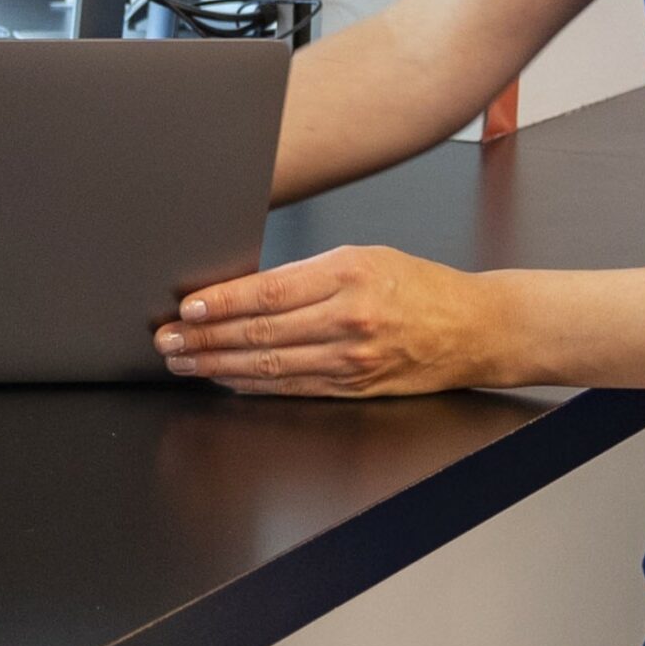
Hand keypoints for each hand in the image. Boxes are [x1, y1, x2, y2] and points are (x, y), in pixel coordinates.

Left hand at [155, 246, 506, 396]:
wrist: (476, 328)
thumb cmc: (420, 286)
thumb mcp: (365, 258)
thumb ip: (309, 274)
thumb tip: (248, 287)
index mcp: (348, 274)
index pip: (269, 290)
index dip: (222, 302)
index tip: (188, 306)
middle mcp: (347, 319)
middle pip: (261, 332)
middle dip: (206, 337)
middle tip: (168, 339)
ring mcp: (351, 359)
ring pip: (271, 365)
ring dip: (219, 365)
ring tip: (184, 361)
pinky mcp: (355, 388)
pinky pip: (294, 388)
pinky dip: (254, 385)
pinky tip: (227, 379)